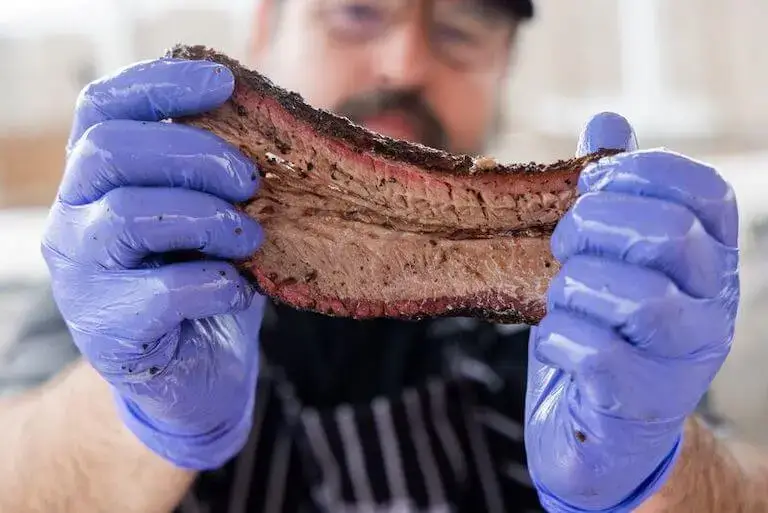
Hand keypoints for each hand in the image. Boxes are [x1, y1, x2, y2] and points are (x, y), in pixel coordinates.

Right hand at [41, 58, 265, 469]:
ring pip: (128, 215)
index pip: (102, 109)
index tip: (225, 84)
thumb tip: (271, 132)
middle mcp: (72, 220)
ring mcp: (80, 277)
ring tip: (252, 239)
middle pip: (110, 151)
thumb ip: (219, 178)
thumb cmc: (208, 284)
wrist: (198, 377)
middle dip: (194, 154)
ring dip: (210, 219)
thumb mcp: (213, 220)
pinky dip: (216, 284)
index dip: (160, 85)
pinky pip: (161, 291)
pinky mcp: (105, 332)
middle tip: (250, 181)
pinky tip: (239, 290)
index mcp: (96, 182)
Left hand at [525, 112, 739, 510]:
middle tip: (563, 241)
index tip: (592, 182)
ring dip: (575, 286)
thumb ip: (613, 194)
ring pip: (637, 298)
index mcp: (708, 262)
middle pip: (670, 236)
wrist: (602, 432)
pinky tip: (555, 338)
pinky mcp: (641, 404)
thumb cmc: (603, 332)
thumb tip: (606, 120)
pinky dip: (560, 336)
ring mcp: (683, 362)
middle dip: (597, 224)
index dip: (643, 172)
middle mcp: (712, 309)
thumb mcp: (611, 258)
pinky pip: (597, 353)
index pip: (705, 193)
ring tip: (561, 297)